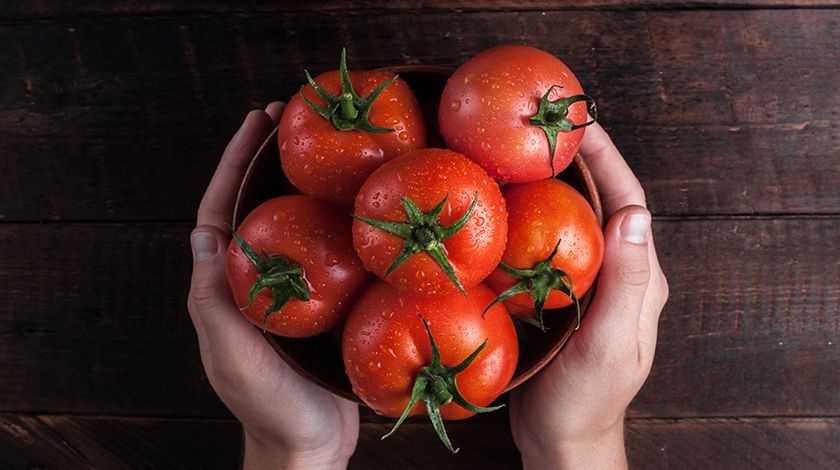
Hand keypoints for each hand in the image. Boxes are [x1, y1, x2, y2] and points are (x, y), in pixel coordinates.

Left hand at [187, 103, 358, 469]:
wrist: (310, 444)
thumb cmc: (269, 405)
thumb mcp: (232, 353)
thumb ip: (213, 299)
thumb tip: (203, 233)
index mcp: (225, 285)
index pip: (221, 210)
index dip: (235, 163)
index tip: (256, 122)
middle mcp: (254, 279)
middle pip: (258, 205)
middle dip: (270, 159)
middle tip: (295, 116)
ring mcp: (289, 289)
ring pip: (293, 223)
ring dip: (305, 182)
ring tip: (330, 145)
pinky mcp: (323, 302)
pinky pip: (326, 250)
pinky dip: (338, 220)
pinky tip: (363, 203)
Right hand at [509, 122, 668, 468]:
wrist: (562, 437)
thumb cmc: (585, 399)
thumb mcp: (608, 344)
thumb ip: (625, 284)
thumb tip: (635, 215)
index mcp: (639, 279)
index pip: (628, 203)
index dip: (607, 159)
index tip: (581, 122)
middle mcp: (619, 273)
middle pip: (603, 202)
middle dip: (580, 160)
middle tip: (544, 125)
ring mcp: (590, 283)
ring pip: (576, 219)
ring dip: (555, 183)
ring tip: (522, 151)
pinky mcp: (561, 294)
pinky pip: (551, 243)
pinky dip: (534, 216)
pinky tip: (507, 205)